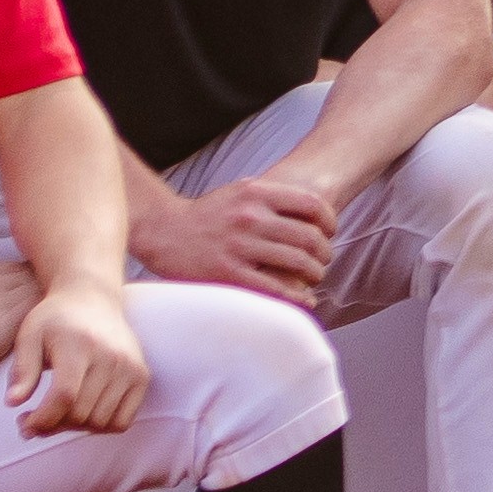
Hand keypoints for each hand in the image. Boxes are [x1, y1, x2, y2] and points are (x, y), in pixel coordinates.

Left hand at [9, 274, 148, 434]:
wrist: (94, 299)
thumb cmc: (56, 319)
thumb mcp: (29, 336)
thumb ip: (21, 370)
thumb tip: (13, 403)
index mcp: (81, 345)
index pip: (64, 396)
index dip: (42, 419)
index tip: (25, 423)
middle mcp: (112, 357)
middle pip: (81, 414)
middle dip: (52, 426)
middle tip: (33, 420)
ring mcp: (131, 368)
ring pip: (101, 422)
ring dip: (75, 429)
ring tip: (57, 416)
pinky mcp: (142, 376)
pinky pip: (122, 421)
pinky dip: (101, 427)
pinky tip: (83, 414)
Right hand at [132, 176, 336, 301]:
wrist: (162, 231)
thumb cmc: (208, 214)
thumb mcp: (240, 192)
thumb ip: (273, 197)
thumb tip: (315, 210)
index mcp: (256, 193)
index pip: (312, 205)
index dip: (330, 221)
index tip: (330, 232)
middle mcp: (250, 217)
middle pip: (309, 237)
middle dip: (325, 252)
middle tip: (324, 259)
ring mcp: (239, 246)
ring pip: (298, 262)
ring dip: (315, 273)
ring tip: (315, 276)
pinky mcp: (227, 273)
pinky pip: (274, 288)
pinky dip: (297, 296)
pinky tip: (306, 299)